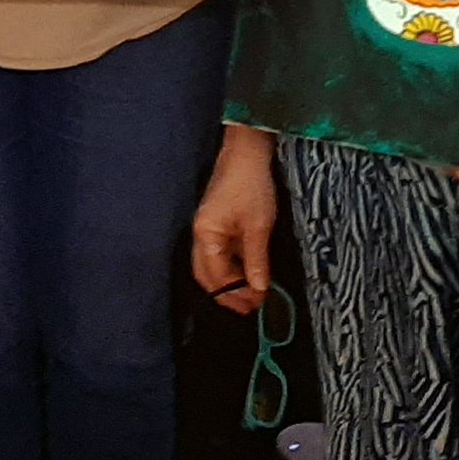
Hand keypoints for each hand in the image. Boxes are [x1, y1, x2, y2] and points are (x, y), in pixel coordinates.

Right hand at [192, 124, 276, 311]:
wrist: (248, 152)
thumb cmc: (252, 186)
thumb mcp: (258, 226)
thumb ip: (256, 260)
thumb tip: (258, 289)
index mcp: (205, 236)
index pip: (215, 276)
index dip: (235, 294)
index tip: (256, 305)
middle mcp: (200, 234)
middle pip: (206, 274)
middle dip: (227, 293)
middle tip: (251, 306)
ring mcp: (207, 227)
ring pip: (212, 265)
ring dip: (230, 281)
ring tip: (252, 292)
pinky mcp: (217, 221)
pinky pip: (220, 252)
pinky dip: (232, 266)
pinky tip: (249, 271)